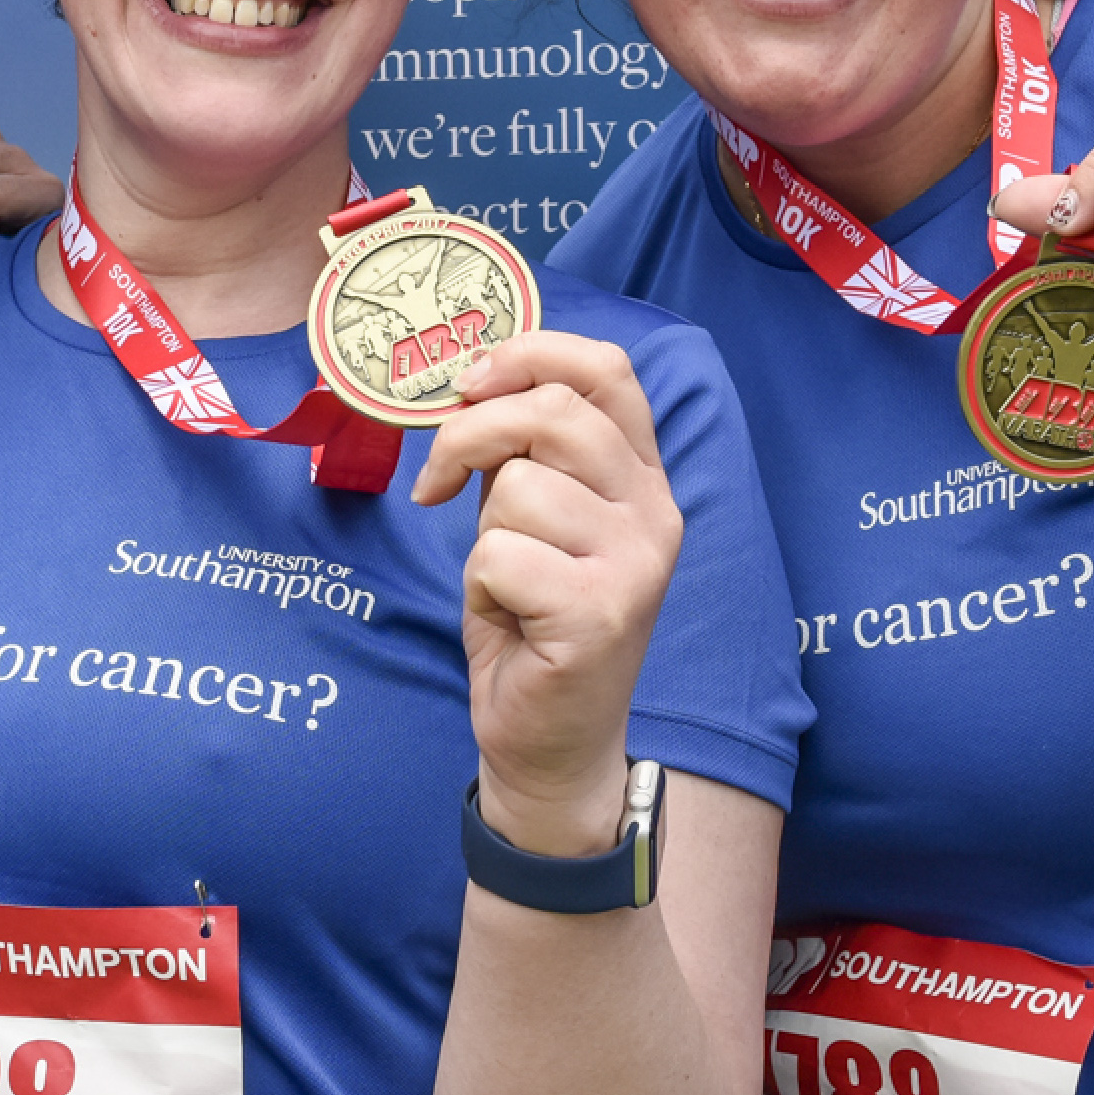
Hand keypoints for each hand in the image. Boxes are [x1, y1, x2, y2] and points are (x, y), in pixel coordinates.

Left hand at [409, 335, 679, 850]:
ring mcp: (636, 563)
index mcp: (641, 477)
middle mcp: (654, 511)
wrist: (553, 740)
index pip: (606, 370)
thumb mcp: (530, 520)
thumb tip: (472, 382)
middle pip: (553, 413)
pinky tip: (510, 619)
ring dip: (481, 536)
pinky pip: (500, 557)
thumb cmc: (531, 623)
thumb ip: (520, 454)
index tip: (469, 384)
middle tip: (440, 482)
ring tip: (506, 581)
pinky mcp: (602, 613)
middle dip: (470, 436)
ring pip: (518, 491)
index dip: (529, 354)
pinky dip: (482, 586)